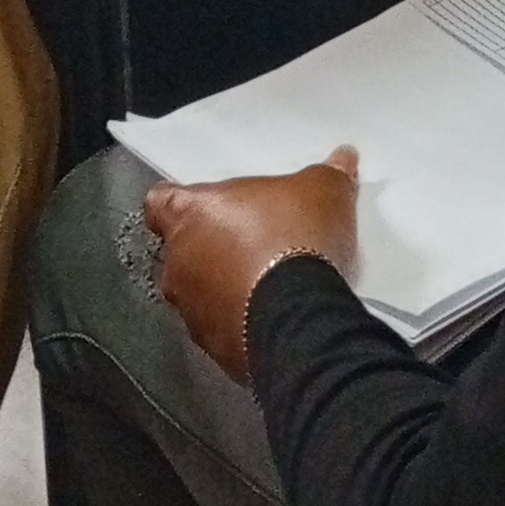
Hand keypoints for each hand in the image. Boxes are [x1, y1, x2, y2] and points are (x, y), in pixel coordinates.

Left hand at [146, 149, 360, 381]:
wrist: (300, 318)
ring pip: (200, 294)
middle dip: (212, 249)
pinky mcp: (213, 348)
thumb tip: (343, 157)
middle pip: (183, 250)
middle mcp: (179, 262)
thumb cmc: (295, 239)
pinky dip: (239, 324)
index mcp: (192, 214)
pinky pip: (221, 329)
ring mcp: (192, 311)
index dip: (180, 202)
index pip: (161, 201)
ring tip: (266, 285)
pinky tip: (272, 318)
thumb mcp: (322, 191)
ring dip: (225, 289)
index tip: (206, 208)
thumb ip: (326, 174)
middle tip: (252, 245)